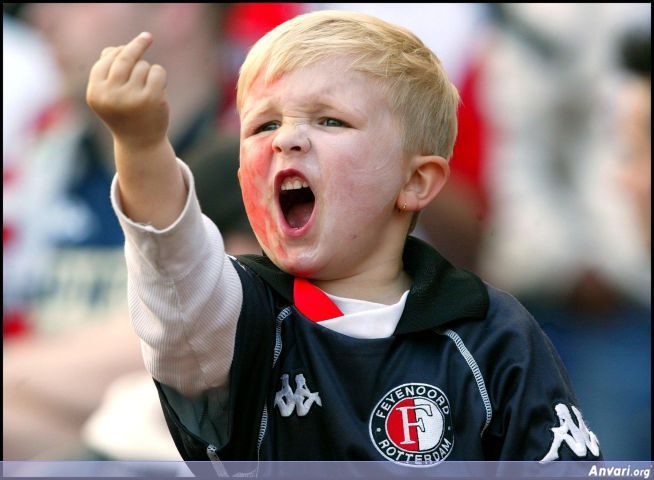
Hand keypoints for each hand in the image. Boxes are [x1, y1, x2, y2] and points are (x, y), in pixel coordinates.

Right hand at [86, 32, 168, 148]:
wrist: (140, 143)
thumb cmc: (124, 115)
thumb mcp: (109, 95)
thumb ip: (107, 73)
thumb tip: (111, 49)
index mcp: (96, 93)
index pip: (105, 61)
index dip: (116, 52)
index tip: (126, 46)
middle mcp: (111, 95)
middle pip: (123, 58)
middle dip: (136, 45)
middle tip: (147, 37)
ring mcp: (132, 97)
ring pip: (142, 66)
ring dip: (147, 72)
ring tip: (146, 90)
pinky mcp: (152, 98)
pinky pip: (157, 71)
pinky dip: (159, 76)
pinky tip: (158, 89)